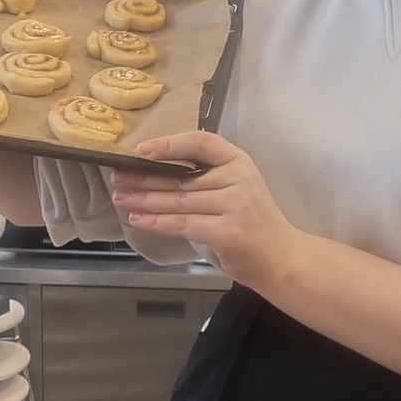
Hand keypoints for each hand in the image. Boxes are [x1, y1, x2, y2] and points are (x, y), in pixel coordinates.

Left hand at [111, 131, 300, 290]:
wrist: (283, 258)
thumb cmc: (252, 224)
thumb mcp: (235, 190)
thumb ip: (205, 180)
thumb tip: (155, 174)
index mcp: (239, 161)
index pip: (200, 142)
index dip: (168, 144)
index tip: (140, 150)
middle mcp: (238, 178)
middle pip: (182, 177)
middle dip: (144, 179)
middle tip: (117, 179)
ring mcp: (235, 204)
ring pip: (178, 201)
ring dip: (144, 201)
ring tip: (121, 199)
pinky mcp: (228, 231)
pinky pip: (183, 224)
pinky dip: (157, 223)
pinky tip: (138, 220)